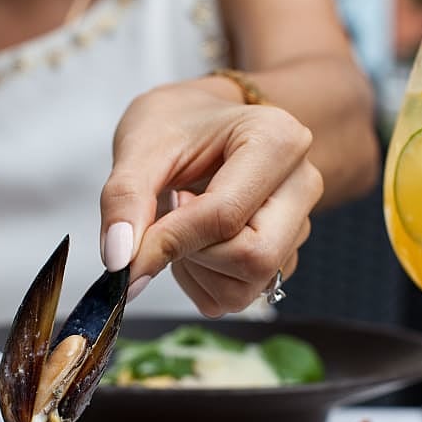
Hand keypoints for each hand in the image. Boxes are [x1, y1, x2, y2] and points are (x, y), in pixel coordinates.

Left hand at [99, 79, 320, 316]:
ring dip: (196, 271)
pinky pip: (238, 297)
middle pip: (253, 258)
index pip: (225, 216)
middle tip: (170, 218)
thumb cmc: (177, 125)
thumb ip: (125, 199)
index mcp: (278, 140)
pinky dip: (203, 282)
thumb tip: (120, 260)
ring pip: (246, 288)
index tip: (127, 250)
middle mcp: (301, 185)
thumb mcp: (141, 146)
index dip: (168, 241)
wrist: (199, 124)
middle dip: (194, 255)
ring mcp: (298, 226)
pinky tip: (195, 243)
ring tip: (181, 225)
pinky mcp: (283, 258)